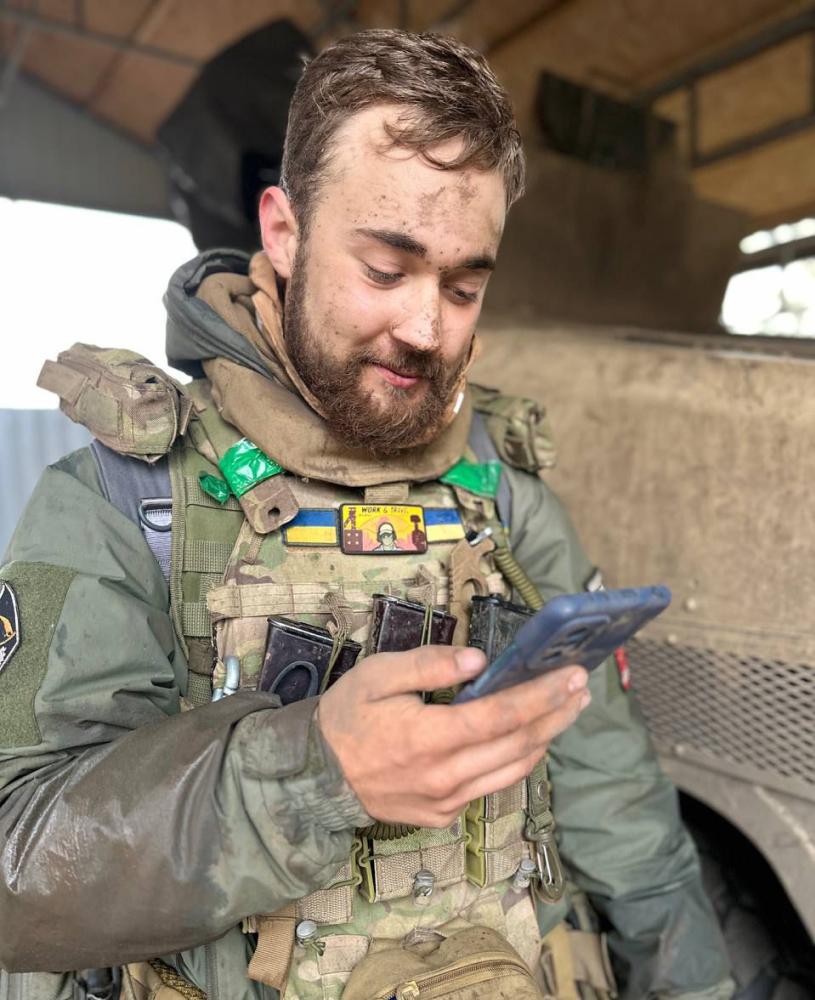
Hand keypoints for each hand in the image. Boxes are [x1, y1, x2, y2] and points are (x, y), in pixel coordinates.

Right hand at [317, 645, 589, 827]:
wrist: (316, 775)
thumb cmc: (346, 717)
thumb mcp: (376, 675)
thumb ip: (428, 663)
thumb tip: (478, 661)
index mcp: (426, 738)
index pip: (500, 715)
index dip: (541, 695)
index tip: (572, 675)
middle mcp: (443, 776)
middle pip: (517, 744)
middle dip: (556, 713)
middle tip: (582, 687)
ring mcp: (445, 801)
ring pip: (513, 770)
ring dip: (547, 738)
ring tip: (569, 709)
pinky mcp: (443, 814)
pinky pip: (492, 785)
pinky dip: (519, 759)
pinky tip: (531, 738)